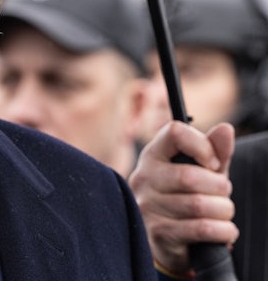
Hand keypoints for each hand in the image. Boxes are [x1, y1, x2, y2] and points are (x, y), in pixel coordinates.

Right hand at [128, 121, 237, 273]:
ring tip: (222, 214)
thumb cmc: (186, 198)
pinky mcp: (157, 233)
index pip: (174, 133)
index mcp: (153, 155)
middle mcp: (144, 177)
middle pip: (191, 176)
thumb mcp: (202, 172)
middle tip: (222, 195)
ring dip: (224, 212)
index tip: (212, 164)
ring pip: (200, 205)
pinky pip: (202, 229)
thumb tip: (225, 129)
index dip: (202, 145)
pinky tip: (223, 231)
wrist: (169, 241)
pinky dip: (223, 231)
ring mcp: (147, 206)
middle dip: (220, 188)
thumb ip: (215, 151)